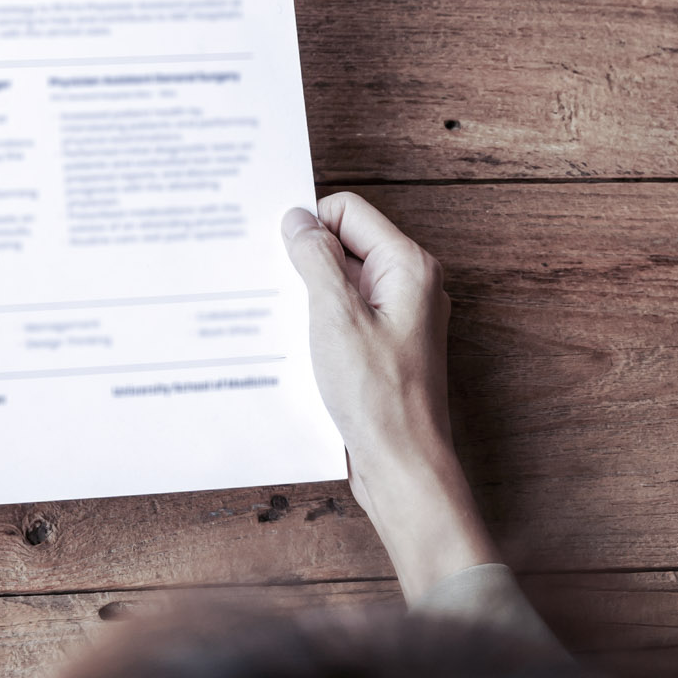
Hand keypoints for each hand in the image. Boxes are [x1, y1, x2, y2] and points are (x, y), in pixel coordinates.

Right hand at [282, 193, 500, 601]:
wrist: (402, 465)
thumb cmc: (378, 397)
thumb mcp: (335, 317)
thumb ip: (315, 260)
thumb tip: (297, 220)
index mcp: (407, 267)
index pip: (348, 211)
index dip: (309, 225)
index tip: (276, 250)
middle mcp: (409, 285)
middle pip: (345, 244)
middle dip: (305, 259)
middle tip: (269, 279)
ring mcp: (398, 317)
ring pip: (341, 282)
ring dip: (308, 294)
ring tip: (281, 317)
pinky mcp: (384, 346)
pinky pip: (345, 315)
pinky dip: (318, 321)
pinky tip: (295, 343)